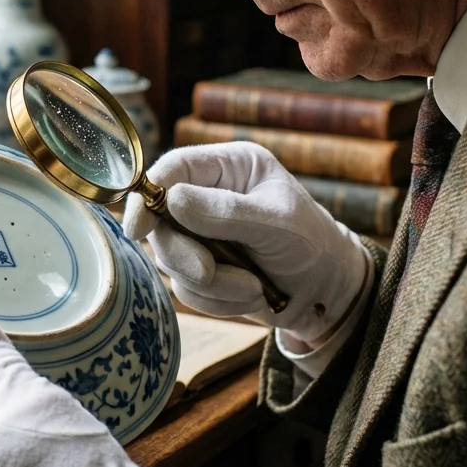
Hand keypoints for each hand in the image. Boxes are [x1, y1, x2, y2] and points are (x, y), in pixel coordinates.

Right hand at [123, 143, 371, 343]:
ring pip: (170, 259)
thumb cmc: (312, 245)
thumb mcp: (276, 224)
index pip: (173, 169)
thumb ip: (224, 211)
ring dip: (211, 283)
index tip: (137, 228)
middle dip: (185, 253)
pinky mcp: (200, 268)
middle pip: (160, 220)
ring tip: (252, 285)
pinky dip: (216, 300)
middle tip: (210, 272)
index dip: (147, 195)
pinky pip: (185, 289)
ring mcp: (201, 233)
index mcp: (229, 166)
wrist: (329, 294)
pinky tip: (250, 294)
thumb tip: (171, 199)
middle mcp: (208, 195)